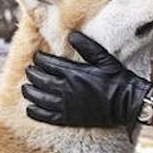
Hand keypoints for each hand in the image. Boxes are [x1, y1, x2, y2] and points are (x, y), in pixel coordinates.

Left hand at [22, 31, 152, 138]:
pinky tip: (30, 108)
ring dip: (30, 91)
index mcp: (73, 72)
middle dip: (32, 74)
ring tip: (26, 88)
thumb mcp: (104, 58)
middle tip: (30, 71)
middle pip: (40, 79)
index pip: (47, 64)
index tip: (37, 58)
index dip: (39, 60)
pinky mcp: (69, 118)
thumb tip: (71, 35)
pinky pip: (46, 116)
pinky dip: (35, 111)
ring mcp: (66, 105)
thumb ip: (87, 46)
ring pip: (39, 97)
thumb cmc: (117, 78)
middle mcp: (66, 88)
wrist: (127, 102)